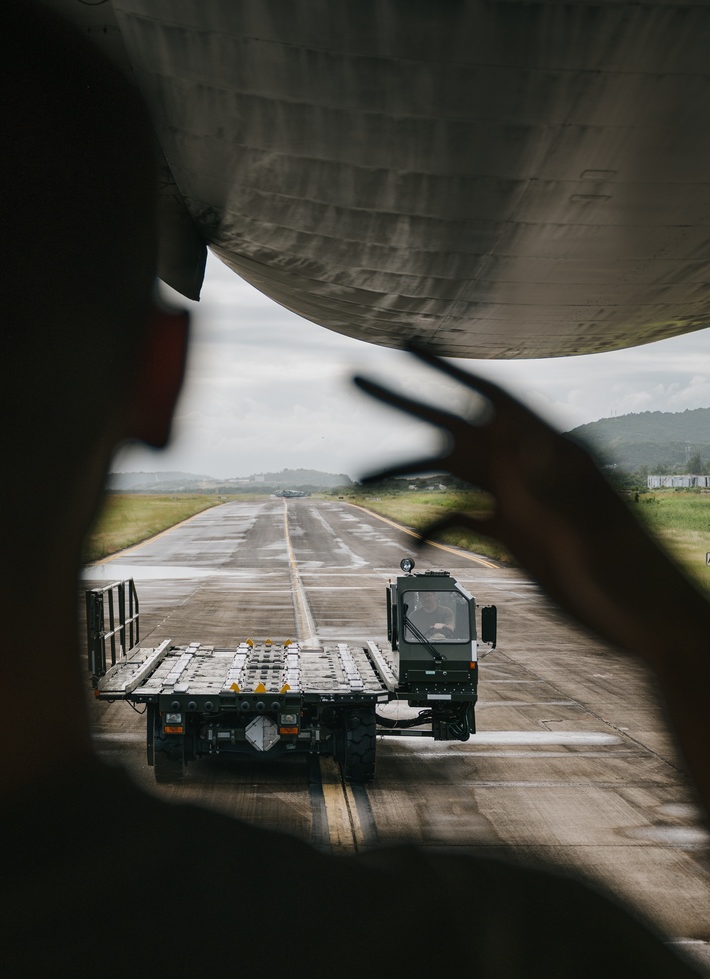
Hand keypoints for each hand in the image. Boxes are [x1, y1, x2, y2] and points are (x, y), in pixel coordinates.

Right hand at [353, 344, 708, 669]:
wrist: (643, 617)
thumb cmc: (628, 572)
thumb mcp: (587, 524)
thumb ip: (551, 487)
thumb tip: (516, 449)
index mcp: (546, 448)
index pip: (488, 393)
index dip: (443, 367)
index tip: (402, 342)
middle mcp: (526, 465)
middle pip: (455, 423)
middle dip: (405, 402)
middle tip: (354, 379)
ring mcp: (518, 499)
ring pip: (449, 472)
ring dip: (405, 471)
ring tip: (359, 476)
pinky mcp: (514, 534)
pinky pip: (462, 518)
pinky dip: (432, 528)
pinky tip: (411, 545)